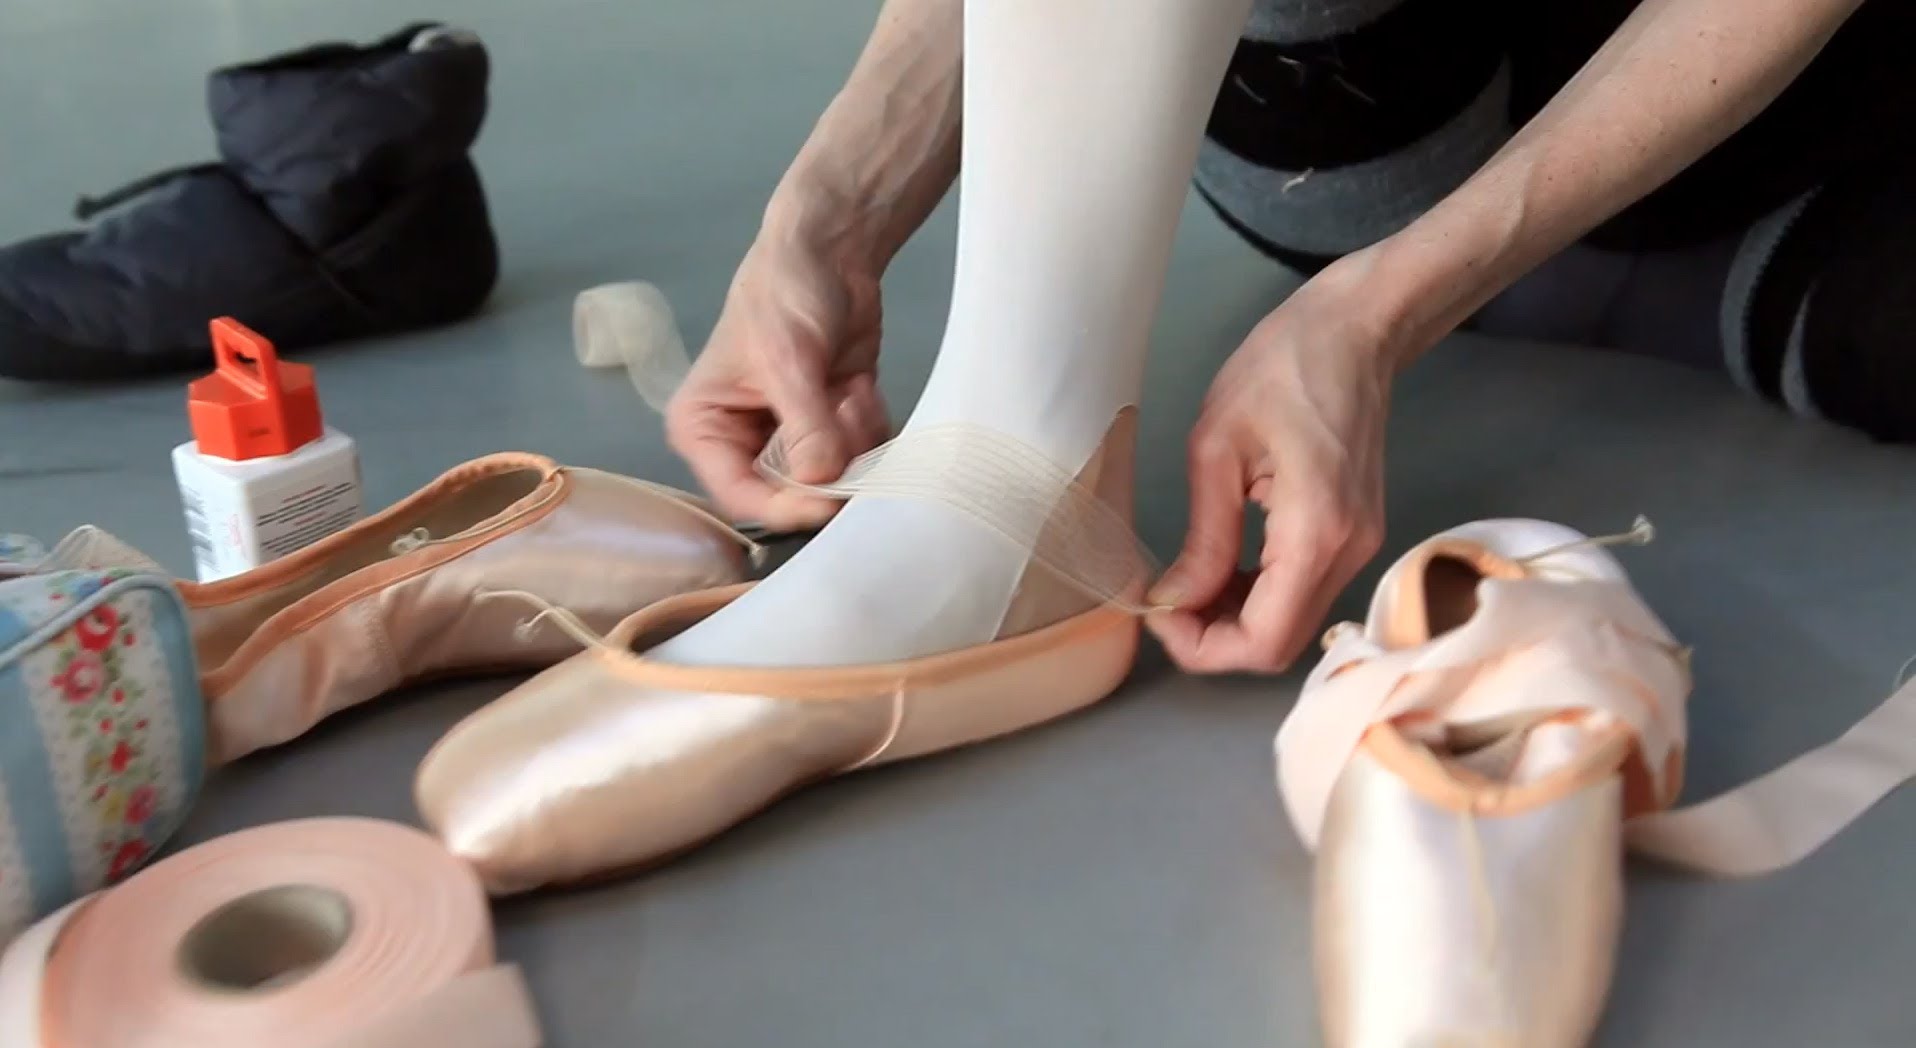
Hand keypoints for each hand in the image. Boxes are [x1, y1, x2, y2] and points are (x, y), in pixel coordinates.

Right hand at [665, 230, 891, 528]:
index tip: (829, 502)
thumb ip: (804, 427)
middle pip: (790, 496)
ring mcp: (793, 439)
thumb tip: (820, 480)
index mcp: (704, 429)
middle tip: (841, 412)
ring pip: (833, 480)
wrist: (830, 253)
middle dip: (827, 462)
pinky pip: (861, 457)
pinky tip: (858, 385)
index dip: (785, 508)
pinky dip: (870, 425)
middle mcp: (744, 443)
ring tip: (847, 389)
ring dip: (853, 438)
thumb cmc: (783, 295)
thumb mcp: (787, 360)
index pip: (740, 496)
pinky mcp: (834, 428)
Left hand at [1146, 261, 1399, 673]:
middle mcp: (1348, 552)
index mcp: (1315, 532)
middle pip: (1279, 645)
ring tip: (1184, 583)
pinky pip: (1303, 593)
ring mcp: (1359, 546)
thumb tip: (1172, 601)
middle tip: (1163, 602)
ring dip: (1233, 620)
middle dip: (1213, 639)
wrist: (1354, 332)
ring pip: (1291, 625)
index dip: (1203, 648)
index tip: (1157, 613)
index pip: (1262, 641)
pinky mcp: (1354, 535)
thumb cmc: (1281, 368)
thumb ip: (1202, 540)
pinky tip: (1221, 570)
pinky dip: (1258, 597)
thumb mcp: (1216, 449)